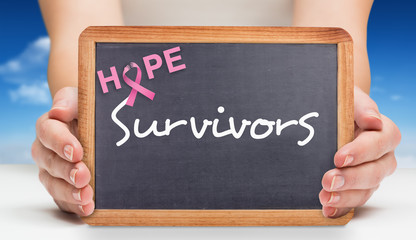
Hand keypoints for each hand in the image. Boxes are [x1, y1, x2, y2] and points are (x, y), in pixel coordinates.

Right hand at [32, 87, 93, 215]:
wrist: (97, 125)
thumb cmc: (87, 109)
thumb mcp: (80, 98)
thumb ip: (69, 101)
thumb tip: (58, 111)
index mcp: (49, 126)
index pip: (48, 133)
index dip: (61, 143)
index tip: (77, 152)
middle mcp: (46, 151)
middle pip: (50, 163)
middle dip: (67, 171)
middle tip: (83, 176)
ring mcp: (53, 171)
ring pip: (53, 184)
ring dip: (69, 192)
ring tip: (86, 196)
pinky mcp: (63, 186)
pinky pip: (63, 199)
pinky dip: (74, 205)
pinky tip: (87, 208)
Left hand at [319, 86, 400, 217]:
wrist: (333, 117)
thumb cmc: (343, 106)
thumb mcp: (350, 99)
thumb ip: (362, 106)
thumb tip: (373, 120)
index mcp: (384, 133)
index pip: (379, 143)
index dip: (361, 152)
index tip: (338, 157)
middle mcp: (382, 157)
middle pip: (375, 172)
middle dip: (350, 178)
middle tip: (328, 180)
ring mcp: (371, 174)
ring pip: (366, 190)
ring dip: (345, 197)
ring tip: (324, 197)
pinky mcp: (357, 187)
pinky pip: (353, 201)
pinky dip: (341, 208)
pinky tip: (327, 209)